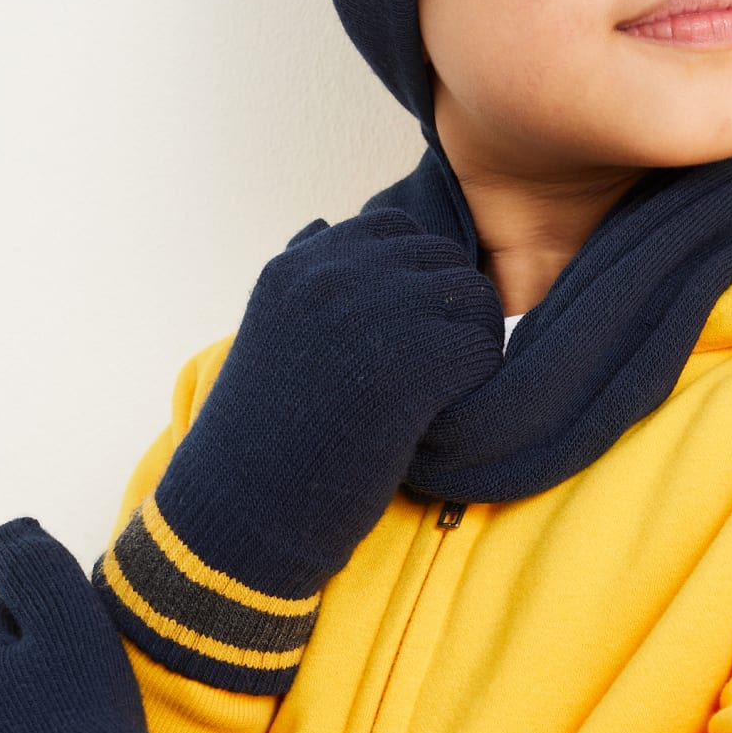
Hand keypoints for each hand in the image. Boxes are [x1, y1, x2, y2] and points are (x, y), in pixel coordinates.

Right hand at [134, 208, 504, 600]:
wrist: (247, 508)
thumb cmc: (262, 435)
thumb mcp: (268, 332)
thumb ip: (303, 276)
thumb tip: (324, 224)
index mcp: (299, 266)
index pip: (393, 230)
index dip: (418, 275)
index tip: (410, 326)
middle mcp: (337, 274)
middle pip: (442, 259)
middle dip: (451, 308)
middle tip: (438, 365)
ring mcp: (378, 311)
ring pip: (473, 298)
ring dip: (472, 341)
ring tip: (445, 389)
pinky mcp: (417, 358)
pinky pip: (484, 347)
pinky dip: (479, 380)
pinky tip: (448, 410)